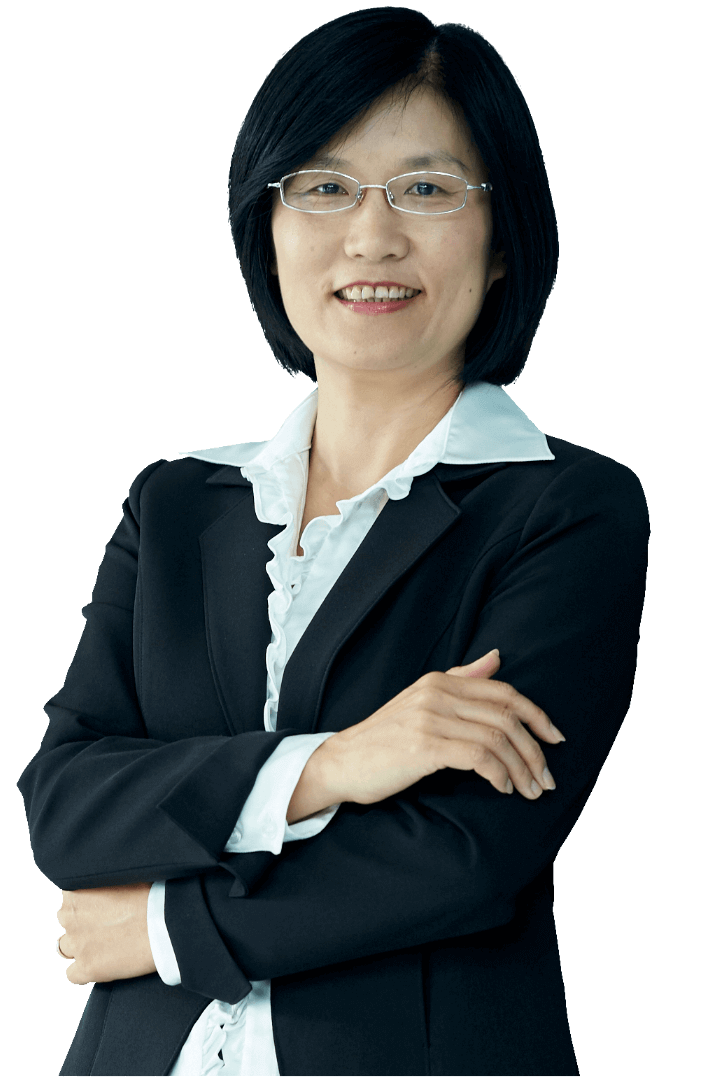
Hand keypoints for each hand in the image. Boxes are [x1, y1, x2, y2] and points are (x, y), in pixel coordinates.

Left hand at [56, 882, 155, 984]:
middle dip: (82, 923)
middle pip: (67, 920)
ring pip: (66, 947)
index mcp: (76, 890)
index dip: (87, 902)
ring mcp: (76, 944)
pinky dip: (84, 971)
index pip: (70, 898)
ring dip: (81, 946)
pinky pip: (73, 974)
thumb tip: (107, 885)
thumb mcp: (124, 876)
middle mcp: (70, 917)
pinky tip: (101, 964)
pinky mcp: (86, 969)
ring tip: (105, 944)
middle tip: (106, 924)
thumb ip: (105, 881)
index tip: (102, 906)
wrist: (165, 924)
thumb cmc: (151, 896)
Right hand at [320, 650, 564, 804]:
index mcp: (440, 681)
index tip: (555, 739)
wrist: (341, 762)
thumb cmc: (384, 739)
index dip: (537, 715)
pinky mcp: (424, 746)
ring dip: (522, 768)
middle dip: (535, 749)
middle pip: (506, 715)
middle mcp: (437, 694)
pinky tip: (502, 788)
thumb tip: (496, 657)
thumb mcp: (421, 700)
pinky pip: (478, 757)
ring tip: (531, 790)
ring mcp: (430, 718)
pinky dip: (498, 774)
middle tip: (548, 778)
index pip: (503, 692)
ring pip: (497, 738)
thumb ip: (461, 679)